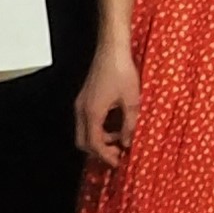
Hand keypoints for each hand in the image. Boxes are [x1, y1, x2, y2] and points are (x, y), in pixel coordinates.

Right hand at [73, 40, 138, 162]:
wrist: (112, 49)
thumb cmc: (121, 71)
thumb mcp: (132, 102)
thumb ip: (129, 125)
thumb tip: (127, 142)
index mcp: (92, 113)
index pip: (94, 144)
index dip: (105, 156)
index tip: (117, 162)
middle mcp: (82, 110)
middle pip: (83, 141)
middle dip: (99, 151)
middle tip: (116, 155)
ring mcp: (81, 103)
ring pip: (84, 131)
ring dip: (100, 139)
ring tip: (120, 138)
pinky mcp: (85, 97)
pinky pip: (87, 120)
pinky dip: (99, 128)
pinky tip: (115, 124)